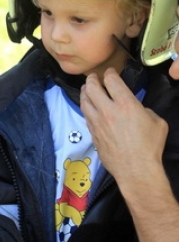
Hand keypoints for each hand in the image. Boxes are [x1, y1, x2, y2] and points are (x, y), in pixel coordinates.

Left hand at [80, 69, 167, 188]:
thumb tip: (137, 110)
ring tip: (86, 89)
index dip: (110, 73)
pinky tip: (89, 107)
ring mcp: (97, 122)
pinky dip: (86, 108)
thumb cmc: (149, 146)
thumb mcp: (157, 122)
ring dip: (85, 92)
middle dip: (91, 79)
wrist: (135, 169)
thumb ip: (144, 110)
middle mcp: (108, 110)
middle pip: (92, 87)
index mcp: (126, 104)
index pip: (111, 80)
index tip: (110, 72)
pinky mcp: (93, 133)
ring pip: (84, 101)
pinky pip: (86, 116)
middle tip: (93, 77)